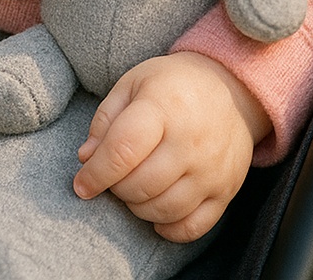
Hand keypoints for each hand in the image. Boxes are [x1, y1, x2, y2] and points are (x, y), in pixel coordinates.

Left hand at [73, 52, 271, 242]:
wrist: (230, 87)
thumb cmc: (173, 85)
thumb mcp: (134, 84)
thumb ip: (105, 119)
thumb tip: (86, 158)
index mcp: (163, 107)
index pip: (122, 151)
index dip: (96, 173)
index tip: (81, 184)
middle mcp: (190, 141)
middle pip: (140, 186)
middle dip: (117, 188)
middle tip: (116, 176)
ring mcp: (211, 169)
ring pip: (163, 210)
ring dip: (139, 207)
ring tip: (136, 187)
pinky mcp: (226, 190)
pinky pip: (192, 227)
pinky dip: (168, 228)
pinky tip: (158, 209)